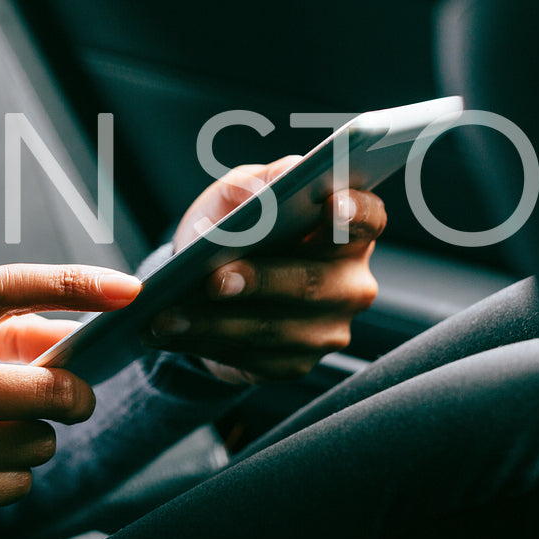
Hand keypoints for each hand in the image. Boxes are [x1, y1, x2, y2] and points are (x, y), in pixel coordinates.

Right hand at [0, 264, 139, 538]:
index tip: (127, 290)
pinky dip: (10, 477)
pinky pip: (16, 486)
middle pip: (47, 388)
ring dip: (34, 440)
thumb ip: (4, 336)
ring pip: (38, 444)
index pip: (2, 287)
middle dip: (76, 395)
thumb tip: (85, 337)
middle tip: (73, 397)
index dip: (73, 284)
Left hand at [145, 157, 384, 384]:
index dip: (355, 212)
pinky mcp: (295, 364)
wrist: (203, 285)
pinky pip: (255, 359)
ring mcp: (328, 329)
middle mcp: (350, 283)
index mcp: (347, 230)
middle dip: (262, 280)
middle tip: (215, 279)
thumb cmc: (231, 228)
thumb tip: (284, 174)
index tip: (330, 203)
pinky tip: (173, 333)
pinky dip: (208, 344)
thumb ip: (259, 180)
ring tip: (169, 314)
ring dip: (218, 322)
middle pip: (316, 283)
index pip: (370, 218)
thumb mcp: (235, 195)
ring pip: (277, 329)